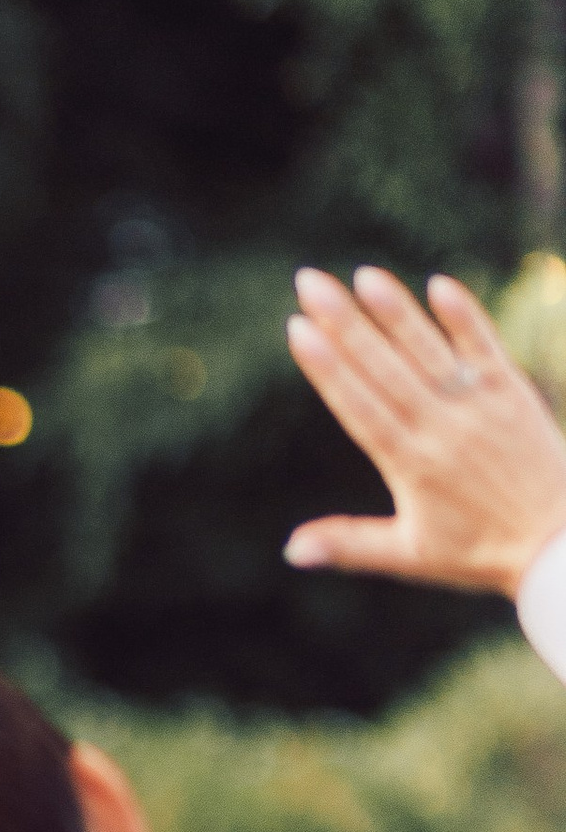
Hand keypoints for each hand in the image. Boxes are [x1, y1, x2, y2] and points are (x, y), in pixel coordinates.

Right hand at [283, 267, 565, 598]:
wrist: (556, 544)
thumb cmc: (478, 552)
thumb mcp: (408, 556)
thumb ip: (348, 544)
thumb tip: (291, 550)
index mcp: (411, 465)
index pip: (359, 405)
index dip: (326, 366)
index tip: (298, 329)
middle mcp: (441, 429)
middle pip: (383, 367)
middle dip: (343, 322)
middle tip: (310, 282)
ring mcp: (479, 408)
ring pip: (429, 350)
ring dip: (395, 311)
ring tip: (363, 275)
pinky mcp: (512, 394)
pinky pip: (484, 347)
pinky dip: (463, 317)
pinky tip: (438, 284)